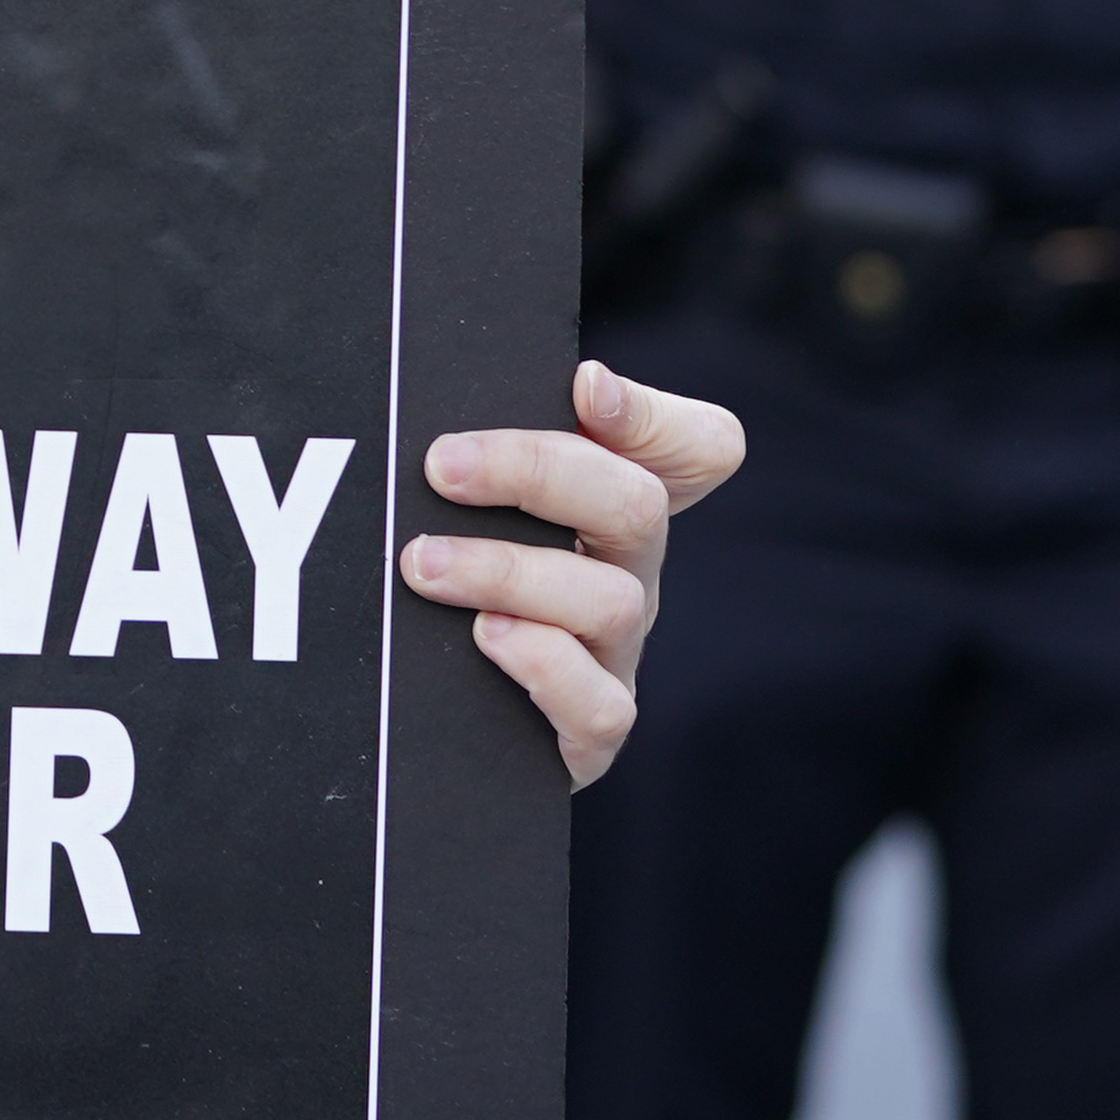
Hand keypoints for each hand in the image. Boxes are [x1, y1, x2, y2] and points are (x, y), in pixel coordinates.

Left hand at [405, 359, 739, 788]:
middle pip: (637, 505)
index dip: (654, 416)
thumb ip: (488, 447)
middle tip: (443, 466)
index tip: (583, 388)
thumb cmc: (442, 591)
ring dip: (507, 571)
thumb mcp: (463, 505)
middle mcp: (628, 573)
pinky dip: (544, 665)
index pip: (698, 448)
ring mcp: (615, 654)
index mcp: (610, 506)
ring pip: (609, 601)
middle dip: (534, 472)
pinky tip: (485, 638)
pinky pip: (602, 706)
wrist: (422, 715)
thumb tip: (533, 389)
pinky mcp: (589, 731)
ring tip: (425, 565)